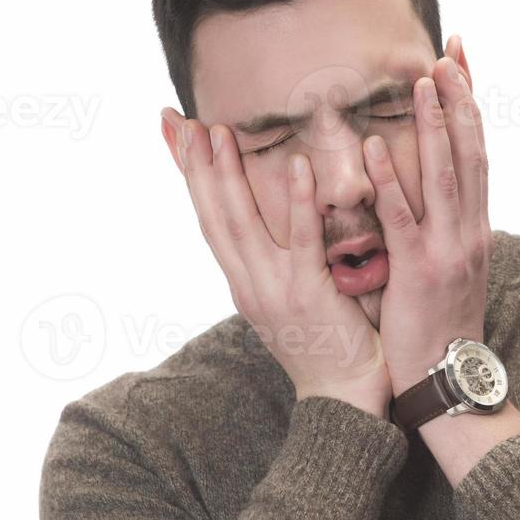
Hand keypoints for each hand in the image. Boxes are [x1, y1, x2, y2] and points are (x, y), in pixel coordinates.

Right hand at [174, 117, 391, 416]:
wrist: (344, 399)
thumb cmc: (330, 346)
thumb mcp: (293, 298)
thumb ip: (283, 261)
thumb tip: (280, 226)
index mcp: (243, 283)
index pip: (209, 219)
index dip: (190, 176)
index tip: (175, 134)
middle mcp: (248, 283)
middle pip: (212, 215)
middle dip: (194, 166)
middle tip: (181, 120)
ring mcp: (273, 289)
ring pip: (241, 223)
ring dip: (228, 175)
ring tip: (219, 132)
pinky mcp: (307, 293)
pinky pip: (300, 240)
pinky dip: (296, 202)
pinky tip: (296, 165)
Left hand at [367, 50, 491, 393]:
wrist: (448, 379)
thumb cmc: (441, 325)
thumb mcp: (454, 268)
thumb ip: (447, 227)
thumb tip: (437, 191)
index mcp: (476, 227)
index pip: (477, 152)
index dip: (471, 105)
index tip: (461, 60)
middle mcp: (470, 230)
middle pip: (470, 152)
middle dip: (461, 100)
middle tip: (448, 54)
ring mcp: (449, 249)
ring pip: (444, 175)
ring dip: (435, 125)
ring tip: (422, 82)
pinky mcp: (419, 271)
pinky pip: (402, 218)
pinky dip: (391, 180)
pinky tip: (377, 146)